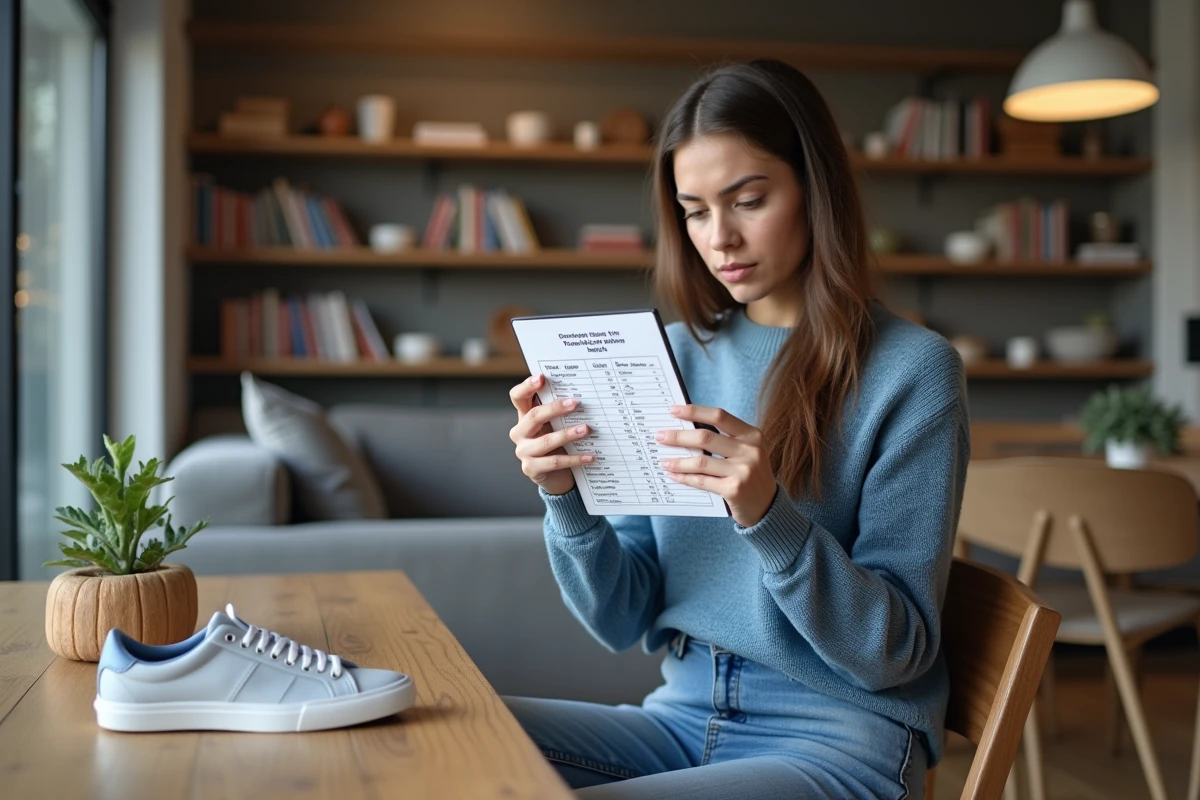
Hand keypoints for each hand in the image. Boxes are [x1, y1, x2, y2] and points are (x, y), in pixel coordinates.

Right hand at [509, 374, 594, 495]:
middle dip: (555, 408)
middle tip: (575, 403)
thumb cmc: (556, 445)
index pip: (517, 397)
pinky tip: (590, 456)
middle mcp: (520, 433)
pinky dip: (574, 459)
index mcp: (524, 417)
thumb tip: (580, 395)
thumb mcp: (555, 426)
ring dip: (567, 434)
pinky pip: (554, 462)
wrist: (555, 476)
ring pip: (545, 441)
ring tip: (586, 429)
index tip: (541, 377)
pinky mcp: (531, 469)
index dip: (526, 386)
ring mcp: (524, 452)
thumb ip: (559, 413)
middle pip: (533, 416)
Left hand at [655, 405, 777, 526]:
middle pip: (706, 438)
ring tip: (664, 460)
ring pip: (701, 462)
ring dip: (678, 461)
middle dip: (679, 437)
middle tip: (660, 436)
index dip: (695, 411)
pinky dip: (684, 477)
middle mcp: (750, 451)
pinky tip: (674, 475)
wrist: (768, 506)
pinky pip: (702, 481)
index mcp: (752, 435)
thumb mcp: (746, 451)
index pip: (719, 416)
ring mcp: (743, 471)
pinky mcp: (734, 490)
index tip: (674, 410)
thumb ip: (724, 440)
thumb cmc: (750, 474)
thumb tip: (686, 429)